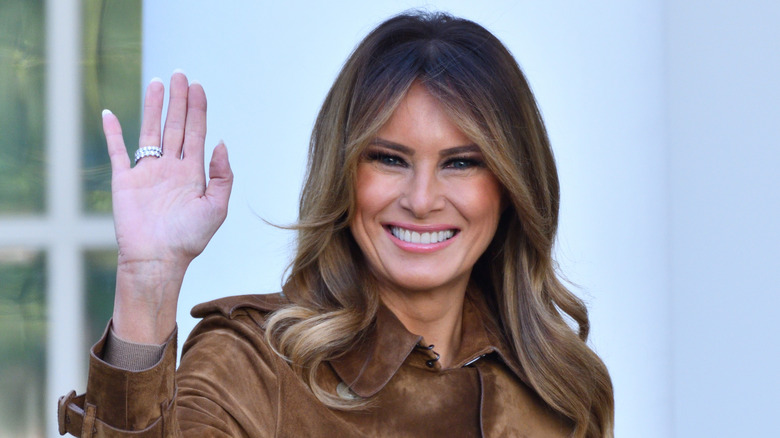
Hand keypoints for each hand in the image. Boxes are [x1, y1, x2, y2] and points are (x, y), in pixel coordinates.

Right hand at [104, 72, 232, 342]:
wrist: (158, 259)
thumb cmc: (189, 239)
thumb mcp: (217, 207)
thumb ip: (222, 175)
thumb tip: (220, 143)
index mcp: (193, 173)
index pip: (196, 133)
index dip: (198, 109)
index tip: (198, 87)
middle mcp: (171, 168)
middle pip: (175, 125)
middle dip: (178, 100)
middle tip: (180, 74)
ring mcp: (147, 172)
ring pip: (150, 131)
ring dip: (153, 107)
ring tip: (156, 83)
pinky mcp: (125, 180)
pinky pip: (118, 151)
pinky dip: (113, 133)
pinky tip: (110, 114)